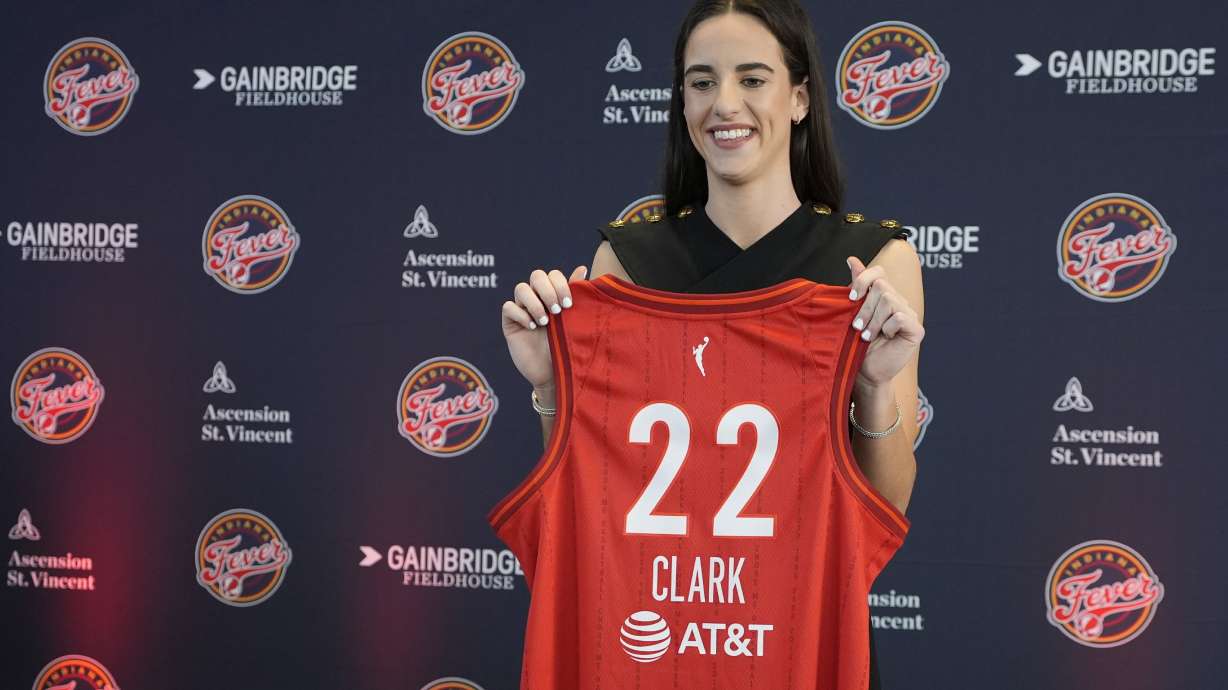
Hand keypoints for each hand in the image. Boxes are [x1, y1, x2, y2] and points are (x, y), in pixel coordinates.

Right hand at [501, 266, 587, 389]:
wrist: (556, 374)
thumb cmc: (568, 347)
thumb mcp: (575, 320)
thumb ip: (577, 295)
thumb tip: (583, 268)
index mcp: (554, 295)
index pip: (552, 275)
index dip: (560, 284)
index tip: (569, 304)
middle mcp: (537, 298)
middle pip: (536, 276)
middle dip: (548, 290)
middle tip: (558, 311)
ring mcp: (522, 309)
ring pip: (521, 288)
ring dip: (534, 302)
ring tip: (545, 322)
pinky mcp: (510, 323)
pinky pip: (508, 307)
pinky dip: (521, 314)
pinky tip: (532, 328)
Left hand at [846, 256, 923, 388]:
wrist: (865, 372)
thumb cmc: (857, 345)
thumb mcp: (852, 313)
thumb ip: (857, 287)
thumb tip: (851, 259)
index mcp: (883, 296)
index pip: (878, 272)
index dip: (863, 279)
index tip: (850, 298)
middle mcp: (899, 301)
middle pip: (881, 286)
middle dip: (864, 307)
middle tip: (856, 327)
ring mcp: (909, 314)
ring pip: (889, 300)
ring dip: (873, 320)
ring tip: (867, 336)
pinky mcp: (916, 329)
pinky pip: (899, 317)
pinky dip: (887, 328)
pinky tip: (885, 338)